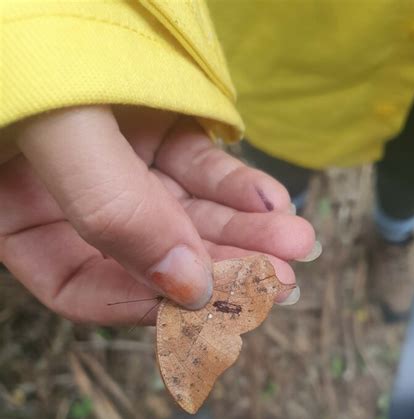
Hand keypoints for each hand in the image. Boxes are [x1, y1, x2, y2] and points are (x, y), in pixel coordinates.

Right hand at [0, 106, 315, 324]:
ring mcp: (115, 161)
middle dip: (217, 269)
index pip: (79, 284)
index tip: (202, 305)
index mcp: (17, 208)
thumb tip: (186, 288)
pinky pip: (198, 166)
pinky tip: (273, 198)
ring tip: (295, 241)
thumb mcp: (58, 118)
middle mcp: (67, 194)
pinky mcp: (153, 126)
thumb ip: (112, 208)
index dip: (142, 302)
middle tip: (278, 283)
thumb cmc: (25, 23)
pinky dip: (236, 184)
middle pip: (149, 255)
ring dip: (242, 232)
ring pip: (183, 214)